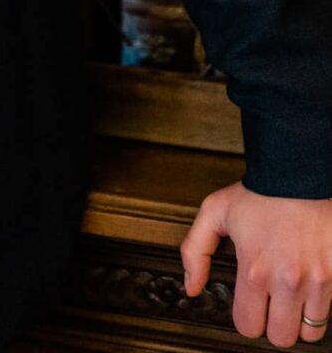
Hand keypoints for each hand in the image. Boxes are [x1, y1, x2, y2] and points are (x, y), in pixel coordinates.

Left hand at [182, 182, 331, 344]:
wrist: (298, 173)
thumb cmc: (260, 192)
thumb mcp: (214, 213)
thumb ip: (195, 251)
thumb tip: (192, 286)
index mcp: (255, 270)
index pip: (248, 326)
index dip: (246, 320)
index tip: (248, 308)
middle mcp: (287, 281)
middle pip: (281, 338)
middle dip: (273, 325)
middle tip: (271, 307)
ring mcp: (317, 281)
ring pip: (309, 332)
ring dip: (298, 319)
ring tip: (290, 298)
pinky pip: (329, 312)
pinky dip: (318, 306)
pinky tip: (307, 287)